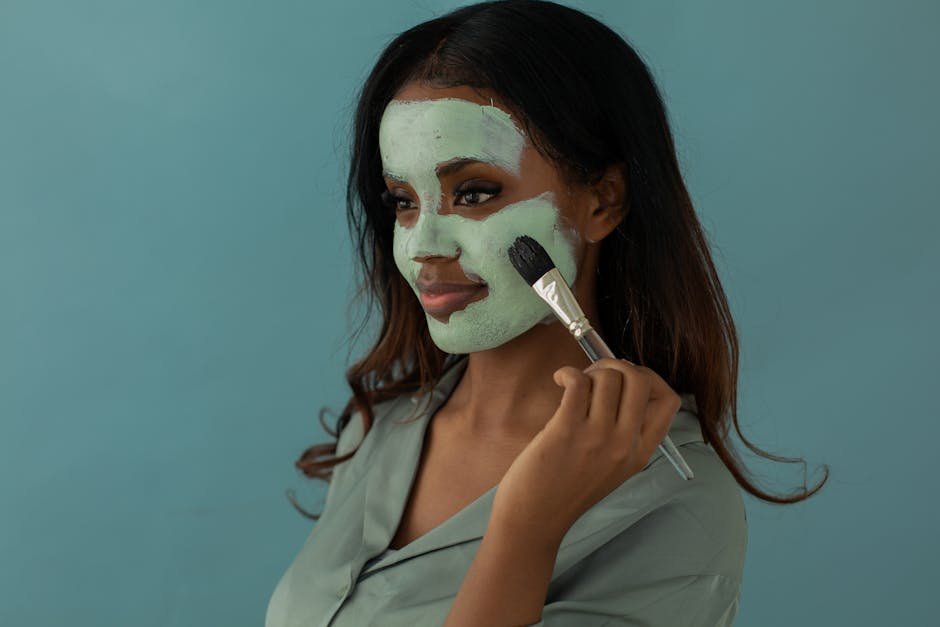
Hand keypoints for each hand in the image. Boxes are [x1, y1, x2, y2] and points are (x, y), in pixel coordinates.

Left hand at [490, 357, 681, 543]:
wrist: (535, 518)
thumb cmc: (566, 487)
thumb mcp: (612, 466)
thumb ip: (624, 433)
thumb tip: (620, 381)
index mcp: (640, 452)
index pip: (669, 401)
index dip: (649, 379)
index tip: (625, 381)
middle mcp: (625, 444)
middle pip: (641, 379)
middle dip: (617, 365)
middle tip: (595, 377)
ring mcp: (598, 438)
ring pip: (608, 377)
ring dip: (589, 372)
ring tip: (573, 385)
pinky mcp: (567, 431)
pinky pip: (578, 383)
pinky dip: (568, 373)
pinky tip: (559, 380)